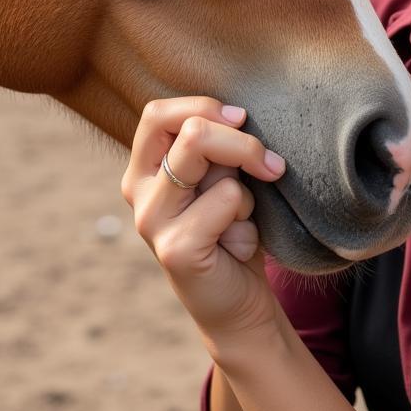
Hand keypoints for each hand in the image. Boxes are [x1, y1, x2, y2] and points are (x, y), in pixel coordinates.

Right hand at [121, 97, 287, 353]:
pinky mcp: (175, 248)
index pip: (158, 112)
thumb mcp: (220, 176)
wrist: (239, 302)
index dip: (206, 108)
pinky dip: (248, 217)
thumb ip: (215, 147)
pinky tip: (238, 243)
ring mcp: (152, 220)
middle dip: (243, 141)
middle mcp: (138, 190)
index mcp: (144, 167)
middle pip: (191, 129)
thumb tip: (238, 116)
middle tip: (271, 165)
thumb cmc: (233, 228)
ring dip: (246, 183)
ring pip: (206, 155)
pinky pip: (228, 198)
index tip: (243, 122)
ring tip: (241, 214)